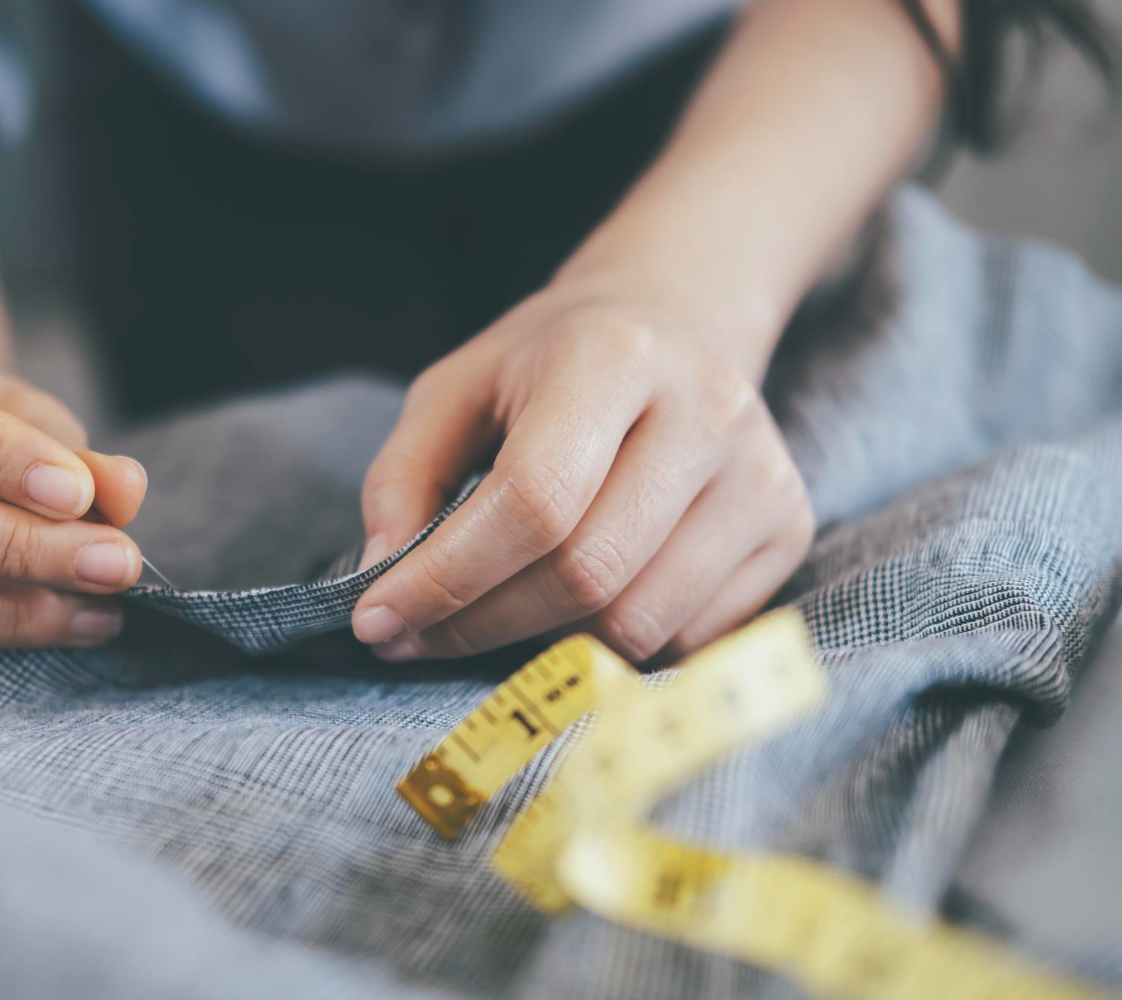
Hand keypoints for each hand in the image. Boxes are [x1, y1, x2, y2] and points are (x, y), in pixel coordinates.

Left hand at [352, 281, 812, 662]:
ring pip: (638, 622)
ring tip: (506, 607)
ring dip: (548, 641)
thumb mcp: (455, 390)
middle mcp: (705, 411)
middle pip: (586, 573)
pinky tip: (585, 597)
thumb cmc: (550, 364)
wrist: (677, 320)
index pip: (532, 500)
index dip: (447, 577)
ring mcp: (760, 474)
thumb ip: (402, 477)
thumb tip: (382, 578)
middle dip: (484, 624)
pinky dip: (616, 644)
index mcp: (612, 358)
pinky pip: (689, 639)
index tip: (378, 619)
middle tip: (424, 633)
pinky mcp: (788, 526)